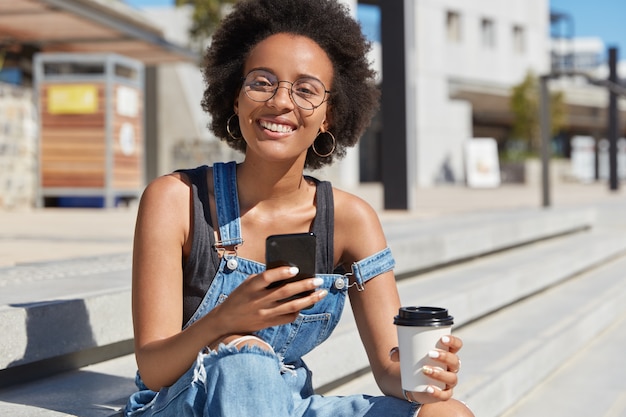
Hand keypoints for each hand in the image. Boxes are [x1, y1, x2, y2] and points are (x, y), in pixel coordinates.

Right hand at [210, 266, 326, 338]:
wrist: (226, 321)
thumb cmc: (240, 297)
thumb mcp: (247, 284)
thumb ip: (264, 278)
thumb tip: (289, 272)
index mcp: (251, 286)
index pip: (268, 277)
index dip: (282, 272)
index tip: (296, 269)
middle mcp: (259, 300)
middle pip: (285, 292)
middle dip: (305, 285)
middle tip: (319, 280)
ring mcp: (265, 313)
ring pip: (291, 306)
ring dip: (309, 299)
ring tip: (321, 293)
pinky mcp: (269, 323)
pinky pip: (288, 318)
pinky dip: (299, 311)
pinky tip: (307, 304)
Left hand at [390, 335, 462, 403]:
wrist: (412, 381)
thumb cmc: (414, 362)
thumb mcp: (407, 354)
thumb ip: (399, 352)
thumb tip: (392, 354)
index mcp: (447, 353)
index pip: (456, 345)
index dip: (453, 341)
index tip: (442, 339)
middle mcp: (451, 367)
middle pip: (455, 361)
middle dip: (444, 357)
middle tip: (430, 354)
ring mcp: (448, 381)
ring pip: (451, 378)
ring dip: (439, 374)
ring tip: (425, 369)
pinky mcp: (443, 393)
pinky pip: (445, 395)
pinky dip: (437, 392)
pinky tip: (428, 388)